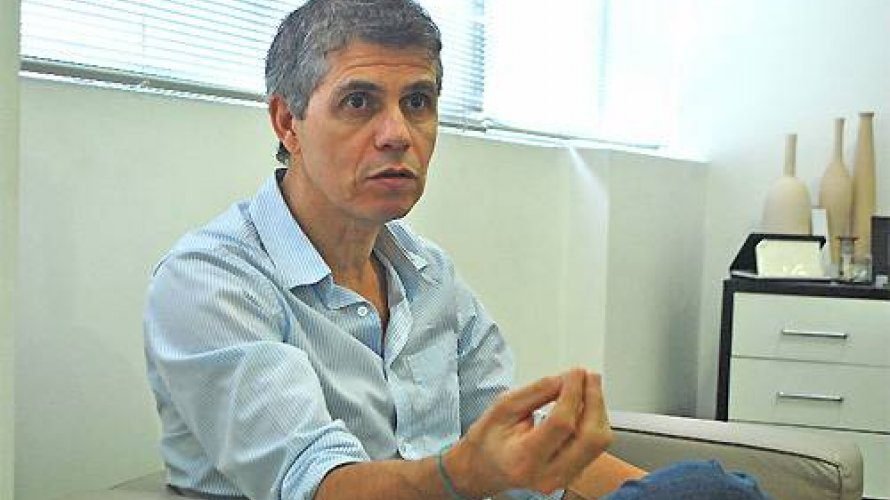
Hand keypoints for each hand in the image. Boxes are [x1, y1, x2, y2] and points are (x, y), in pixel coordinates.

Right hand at [445, 369, 611, 496]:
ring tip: (588, 387)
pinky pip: (594, 447)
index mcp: (524, 459)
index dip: (573, 393)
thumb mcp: (503, 407)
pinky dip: (593, 421)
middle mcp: (547, 475)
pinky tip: (584, 405)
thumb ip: (537, 392)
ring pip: (598, 443)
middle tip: (588, 377)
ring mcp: (562, 479)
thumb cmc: (488, 439)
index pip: (561, 423)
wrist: (482, 468)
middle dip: (594, 401)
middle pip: (590, 438)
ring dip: (597, 410)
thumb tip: (566, 379)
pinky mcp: (571, 476)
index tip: (576, 373)